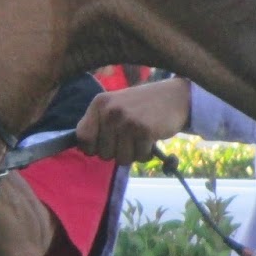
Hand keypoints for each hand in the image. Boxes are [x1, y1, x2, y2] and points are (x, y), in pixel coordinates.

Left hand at [74, 78, 192, 164]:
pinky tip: (150, 138)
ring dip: (132, 153)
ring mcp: (128, 120)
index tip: (102, 144)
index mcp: (99, 103)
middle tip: (129, 137)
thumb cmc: (140, 106)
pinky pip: (139, 157)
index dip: (91, 147)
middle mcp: (111, 111)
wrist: (172, 97)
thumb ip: (97, 124)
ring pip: (121, 158)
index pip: (82, 137)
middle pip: (102, 153)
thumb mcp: (114, 107)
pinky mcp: (145, 130)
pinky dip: (146, 153)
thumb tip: (83, 149)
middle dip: (116, 151)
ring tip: (139, 137)